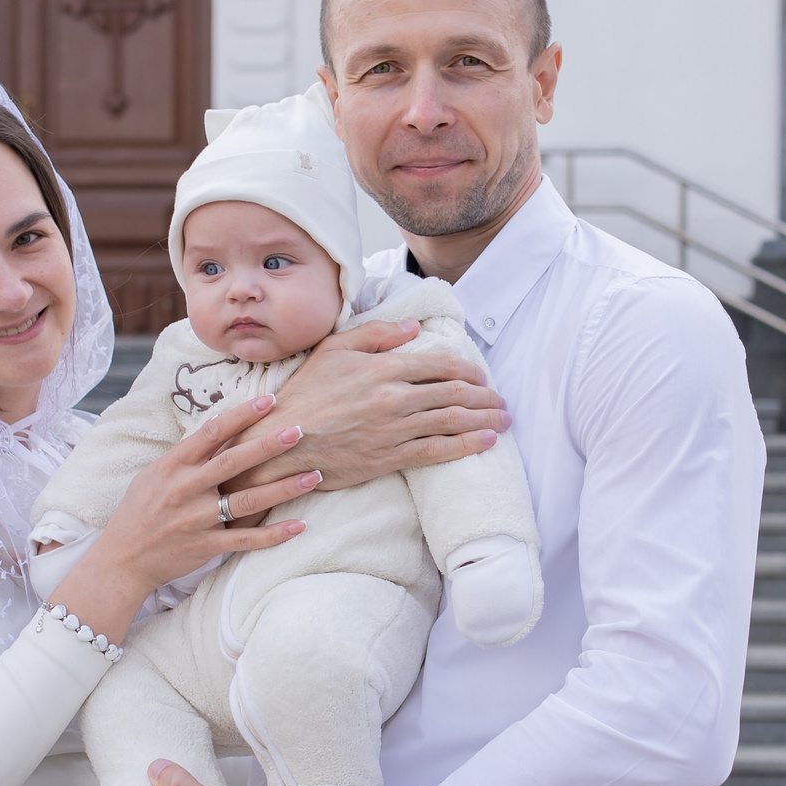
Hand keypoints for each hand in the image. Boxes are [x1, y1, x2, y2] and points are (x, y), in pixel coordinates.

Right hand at [44, 396, 319, 645]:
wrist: (123, 559)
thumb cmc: (139, 511)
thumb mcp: (154, 474)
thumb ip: (186, 454)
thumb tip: (217, 425)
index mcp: (173, 466)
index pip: (211, 433)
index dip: (241, 415)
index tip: (269, 400)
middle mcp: (186, 489)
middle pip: (234, 462)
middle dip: (268, 445)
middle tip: (299, 430)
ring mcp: (198, 519)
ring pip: (248, 501)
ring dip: (283, 488)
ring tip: (314, 476)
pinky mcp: (207, 546)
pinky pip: (247, 540)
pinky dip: (274, 535)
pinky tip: (299, 525)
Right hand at [224, 321, 509, 498]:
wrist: (282, 441)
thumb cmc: (305, 393)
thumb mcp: (334, 349)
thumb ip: (376, 334)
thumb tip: (412, 327)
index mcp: (385, 368)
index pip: (441, 364)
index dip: (468, 369)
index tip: (480, 375)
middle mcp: (396, 398)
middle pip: (454, 394)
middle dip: (484, 396)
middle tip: (502, 400)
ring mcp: (395, 430)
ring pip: (452, 422)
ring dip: (484, 420)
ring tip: (503, 420)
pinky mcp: (390, 457)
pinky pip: (437, 451)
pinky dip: (465, 446)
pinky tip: (485, 442)